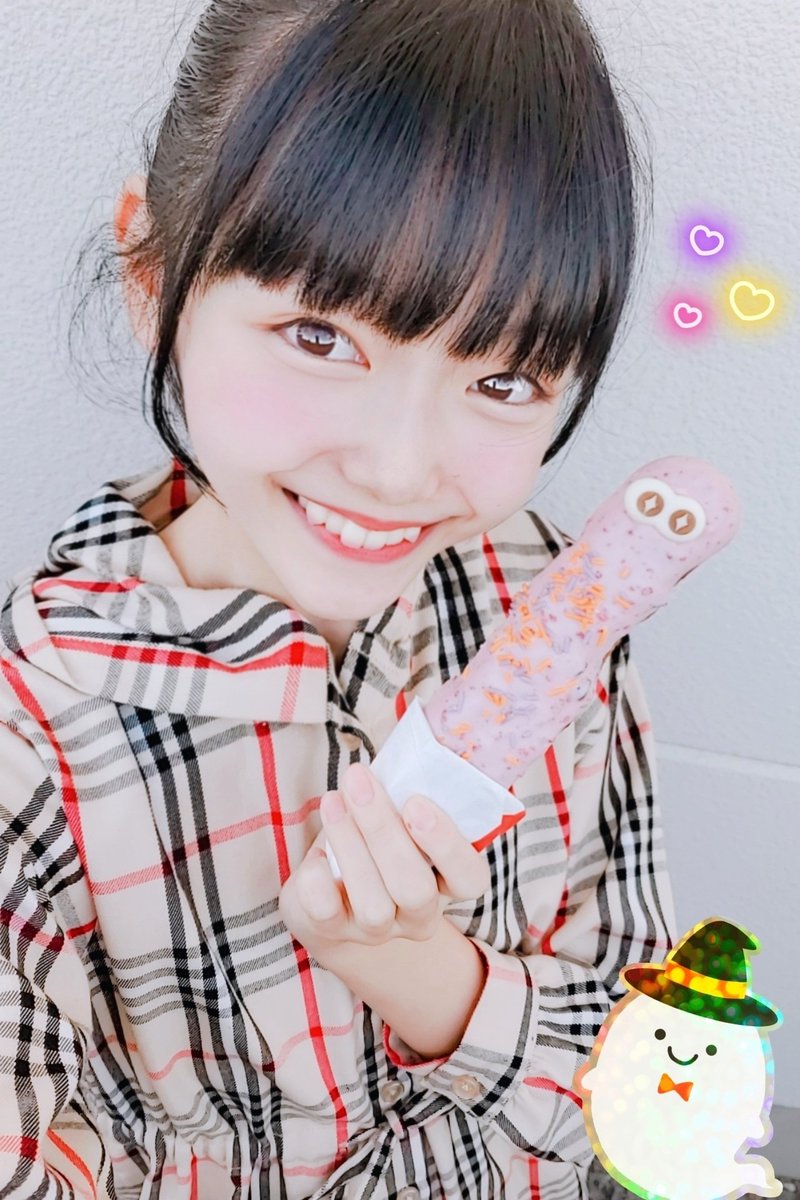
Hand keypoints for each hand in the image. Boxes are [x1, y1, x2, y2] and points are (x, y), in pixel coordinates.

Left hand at [278, 762, 491, 956]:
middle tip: (359, 781)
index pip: (469, 878)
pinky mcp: (334, 932)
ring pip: (374, 905)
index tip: (415, 801)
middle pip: (415, 889)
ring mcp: (377, 930)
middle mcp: (418, 914)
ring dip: (350, 845)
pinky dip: (317, 881)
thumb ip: (405, 795)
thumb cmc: (371, 840)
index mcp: (445, 882)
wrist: (327, 896)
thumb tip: (405, 747)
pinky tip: (315, 854)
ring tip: (332, 801)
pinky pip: (326, 914)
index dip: (448, 845)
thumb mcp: (396, 818)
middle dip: (383, 830)